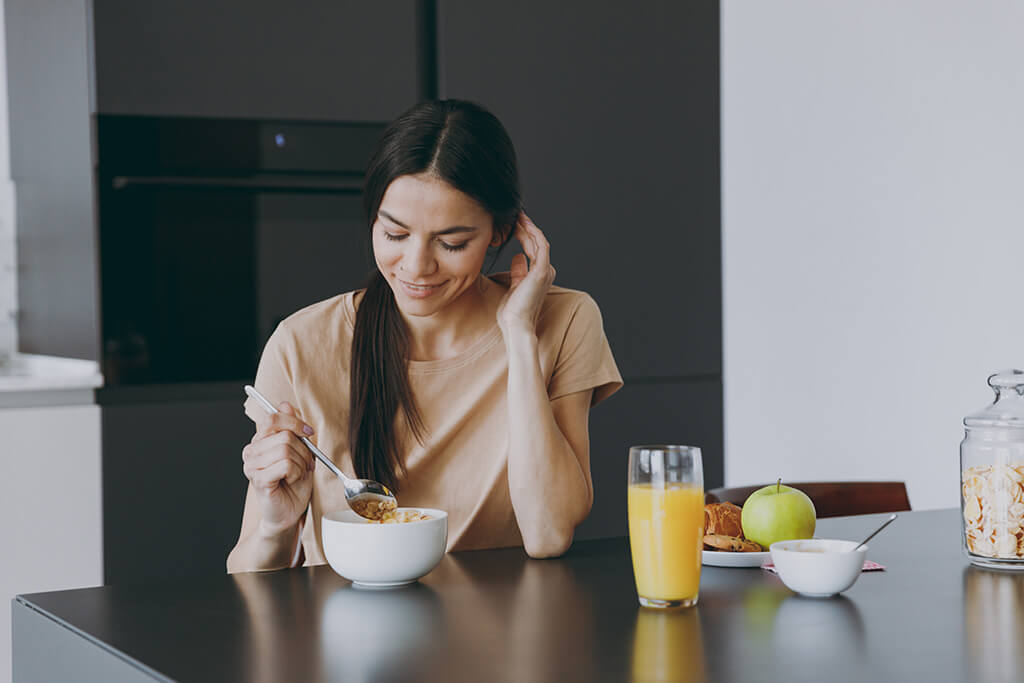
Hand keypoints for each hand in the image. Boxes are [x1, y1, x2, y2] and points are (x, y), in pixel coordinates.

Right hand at [241, 402, 315, 537]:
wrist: (289, 513)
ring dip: (300, 462)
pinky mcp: (258, 479)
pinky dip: (296, 472)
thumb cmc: (293, 484)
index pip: (272, 419)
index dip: (294, 423)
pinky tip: (292, 480)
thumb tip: (285, 405)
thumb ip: (291, 429)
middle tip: (304, 463)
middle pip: (284, 435)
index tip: (308, 433)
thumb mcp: (298, 452)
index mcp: (258, 442)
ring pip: (286, 449)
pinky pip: (285, 465)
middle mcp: (251, 452)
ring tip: (298, 473)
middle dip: (303, 450)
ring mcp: (252, 466)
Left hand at [497, 213, 555, 334]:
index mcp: (539, 274)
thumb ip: (518, 271)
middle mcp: (546, 270)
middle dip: (526, 227)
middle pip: (536, 242)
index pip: (533, 248)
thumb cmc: (512, 312)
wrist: (516, 325)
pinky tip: (523, 225)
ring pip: (538, 242)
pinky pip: (540, 246)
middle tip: (515, 214)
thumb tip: (518, 257)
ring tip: (518, 215)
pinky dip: (533, 234)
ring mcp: (545, 270)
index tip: (514, 223)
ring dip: (528, 227)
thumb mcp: (513, 286)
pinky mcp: (542, 271)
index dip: (524, 234)